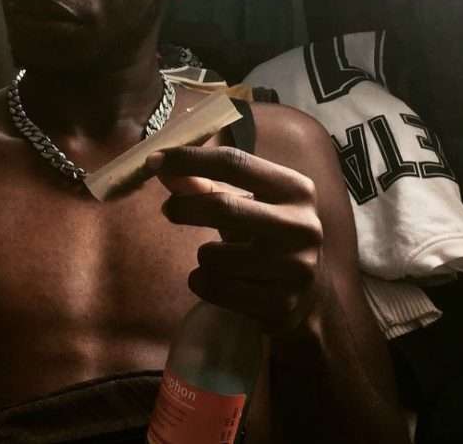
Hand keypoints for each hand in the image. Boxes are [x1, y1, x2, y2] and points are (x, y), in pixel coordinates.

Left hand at [145, 146, 325, 335]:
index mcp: (295, 189)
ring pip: (214, 256)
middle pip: (223, 207)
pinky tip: (218, 281)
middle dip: (185, 207)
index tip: (154, 160)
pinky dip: (203, 282)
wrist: (309, 291)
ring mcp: (294, 268)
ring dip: (202, 255)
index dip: (189, 159)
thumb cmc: (266, 235)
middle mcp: (301, 226)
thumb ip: (204, 184)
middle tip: (168, 209)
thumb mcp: (245, 203)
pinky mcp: (281, 303)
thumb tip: (161, 166)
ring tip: (216, 258)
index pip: (235, 163)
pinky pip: (216, 289)